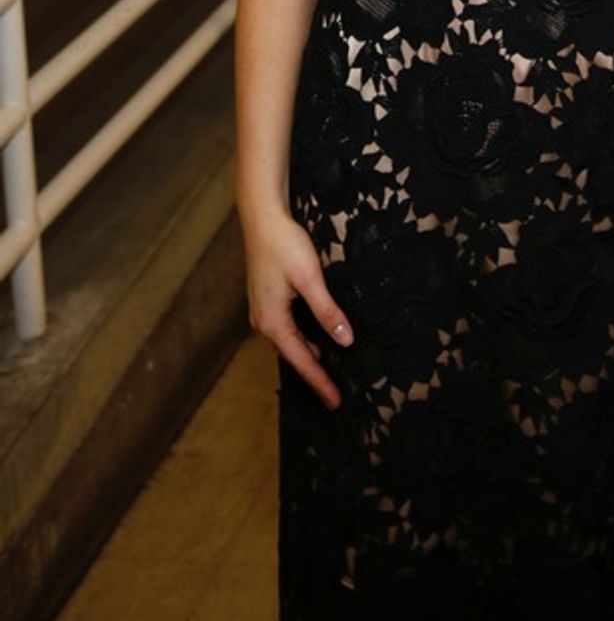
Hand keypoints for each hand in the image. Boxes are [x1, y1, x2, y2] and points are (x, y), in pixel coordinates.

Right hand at [243, 207, 352, 408]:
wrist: (262, 218)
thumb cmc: (285, 245)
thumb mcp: (310, 279)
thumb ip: (327, 312)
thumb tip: (345, 341)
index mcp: (273, 322)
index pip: (302, 361)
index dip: (320, 382)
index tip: (336, 403)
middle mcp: (263, 322)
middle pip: (294, 356)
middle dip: (315, 374)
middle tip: (335, 394)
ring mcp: (263, 311)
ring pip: (290, 342)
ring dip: (309, 357)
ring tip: (329, 372)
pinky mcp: (267, 300)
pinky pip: (287, 329)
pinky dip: (302, 339)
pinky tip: (316, 340)